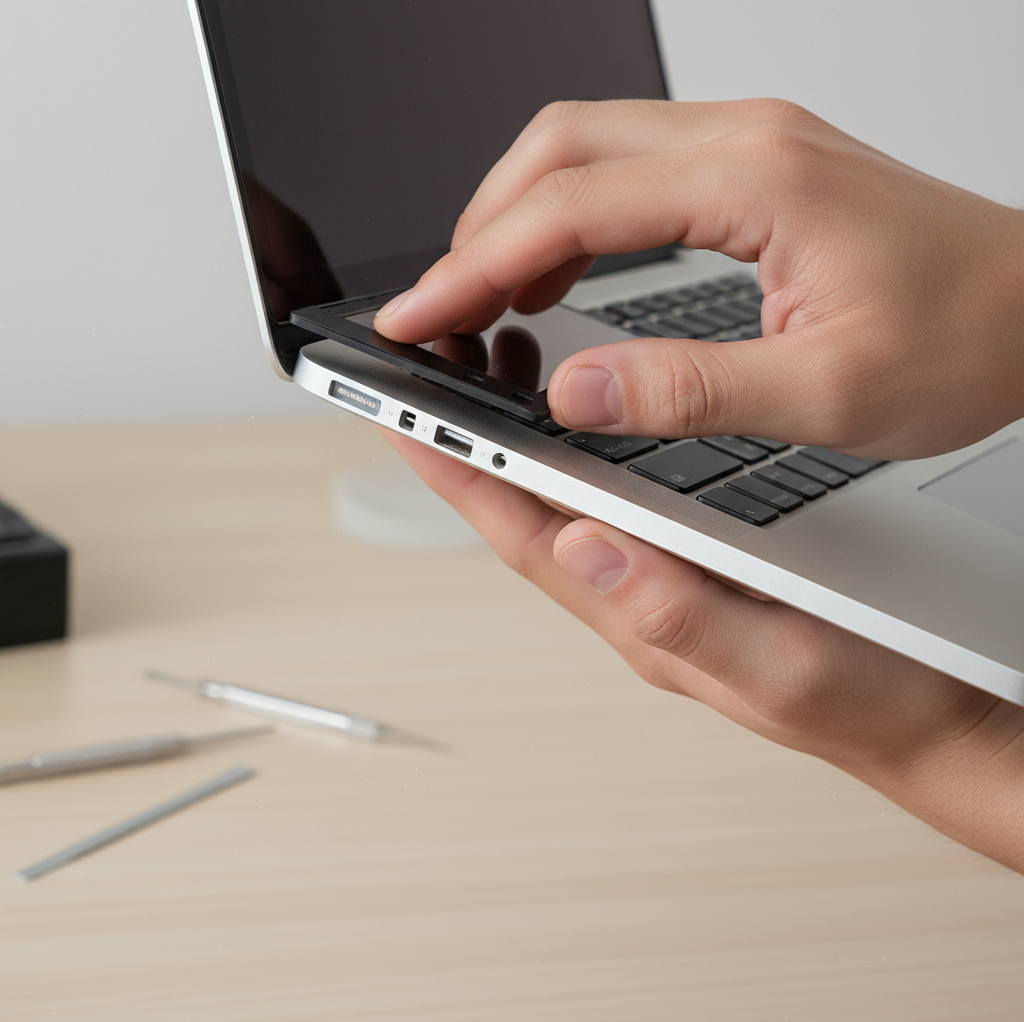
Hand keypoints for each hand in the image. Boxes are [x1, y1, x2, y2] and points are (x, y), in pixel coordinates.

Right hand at [374, 99, 1023, 459]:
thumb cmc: (969, 337)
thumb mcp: (829, 388)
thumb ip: (690, 390)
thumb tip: (575, 392)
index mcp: (754, 182)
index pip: (569, 208)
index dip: (474, 269)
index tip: (416, 318)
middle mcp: (743, 143)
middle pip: (559, 149)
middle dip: (479, 230)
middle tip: (438, 311)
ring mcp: (748, 149)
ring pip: (588, 151)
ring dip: (519, 220)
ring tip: (482, 304)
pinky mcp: (753, 173)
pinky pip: (631, 173)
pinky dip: (571, 221)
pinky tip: (555, 277)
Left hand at [386, 429, 1023, 872]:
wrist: (927, 721)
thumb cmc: (865, 697)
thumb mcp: (780, 660)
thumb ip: (681, 613)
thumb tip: (586, 547)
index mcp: (643, 618)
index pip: (527, 539)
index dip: (462, 477)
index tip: (407, 417)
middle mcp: (638, 601)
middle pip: (529, 519)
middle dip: (472, 449)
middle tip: (433, 379)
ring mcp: (662, 587)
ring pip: (566, 509)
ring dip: (520, 448)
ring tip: (492, 380)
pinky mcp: (693, 574)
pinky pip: (614, 511)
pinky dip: (582, 462)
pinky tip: (582, 432)